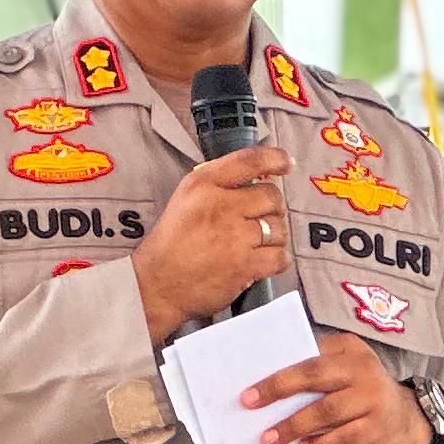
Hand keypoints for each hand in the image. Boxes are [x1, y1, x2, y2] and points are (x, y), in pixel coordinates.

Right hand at [132, 145, 292, 341]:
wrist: (157, 285)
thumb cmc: (171, 243)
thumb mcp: (185, 199)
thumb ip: (217, 184)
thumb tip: (258, 177)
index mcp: (203, 185)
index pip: (249, 160)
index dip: (275, 159)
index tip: (286, 163)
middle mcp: (220, 206)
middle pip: (272, 196)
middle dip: (272, 208)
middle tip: (259, 219)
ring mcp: (235, 237)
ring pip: (279, 228)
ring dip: (272, 237)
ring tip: (254, 244)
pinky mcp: (244, 265)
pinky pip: (280, 256)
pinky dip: (276, 259)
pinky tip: (262, 260)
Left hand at [241, 330, 432, 443]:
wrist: (405, 422)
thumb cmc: (361, 395)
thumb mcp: (344, 374)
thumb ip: (315, 373)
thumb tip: (268, 388)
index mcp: (349, 349)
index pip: (308, 355)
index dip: (278, 370)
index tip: (250, 386)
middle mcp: (363, 368)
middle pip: (315, 375)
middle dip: (279, 389)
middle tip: (250, 404)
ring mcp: (373, 398)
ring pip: (327, 410)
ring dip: (294, 425)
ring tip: (270, 438)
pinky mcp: (377, 427)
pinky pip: (343, 437)